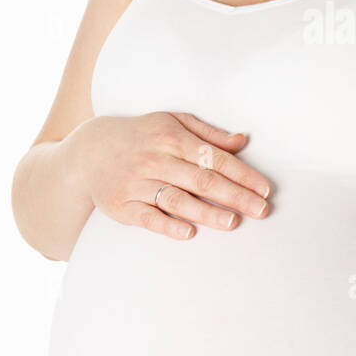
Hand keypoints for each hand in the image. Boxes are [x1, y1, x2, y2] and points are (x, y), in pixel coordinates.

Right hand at [68, 111, 271, 239]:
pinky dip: (167, 226)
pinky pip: (147, 218)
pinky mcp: (122, 206)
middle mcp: (155, 160)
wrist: (90, 152)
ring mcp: (137, 184)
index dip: (242, 174)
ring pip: (176, 199)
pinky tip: (188, 232)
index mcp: (172, 138)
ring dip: (206, 213)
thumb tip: (242, 141)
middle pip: (201, 180)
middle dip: (234, 196)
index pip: (214, 158)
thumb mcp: (173, 123)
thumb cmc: (142, 137)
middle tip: (260, 210)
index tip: (265, 189)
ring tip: (232, 222)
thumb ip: (208, 134)